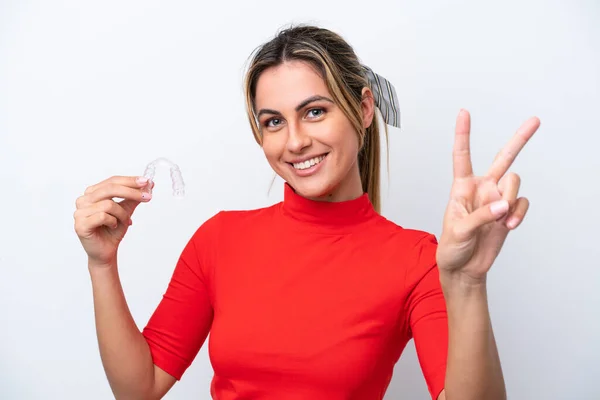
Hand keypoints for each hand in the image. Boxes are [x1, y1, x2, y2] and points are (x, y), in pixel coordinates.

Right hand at [74, 175, 153, 266]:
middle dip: (131, 192)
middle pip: (110, 188)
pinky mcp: (80, 225)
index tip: (146, 181)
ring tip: (125, 222)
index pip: (112, 181)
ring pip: (108, 204)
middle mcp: (83, 200)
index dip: (129, 180)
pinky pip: (102, 216)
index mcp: (92, 193)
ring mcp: (80, 212)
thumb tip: (148, 185)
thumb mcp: (126, 211)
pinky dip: (113, 221)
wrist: (106, 251)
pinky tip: (113, 226)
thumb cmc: (113, 231)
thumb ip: (134, 198)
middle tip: (147, 197)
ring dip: (122, 214)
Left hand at [436, 109, 540, 283]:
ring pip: (515, 183)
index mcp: (461, 187)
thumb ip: (480, 216)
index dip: (463, 134)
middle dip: (520, 139)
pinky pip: (522, 204)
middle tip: (535, 120)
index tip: (464, 112)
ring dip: (511, 200)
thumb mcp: (459, 231)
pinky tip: (510, 226)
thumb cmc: (452, 247)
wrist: (464, 269)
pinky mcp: (509, 213)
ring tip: (502, 220)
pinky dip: (519, 214)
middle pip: (503, 158)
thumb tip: (504, 205)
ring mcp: (497, 199)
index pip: (462, 156)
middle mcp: (482, 188)